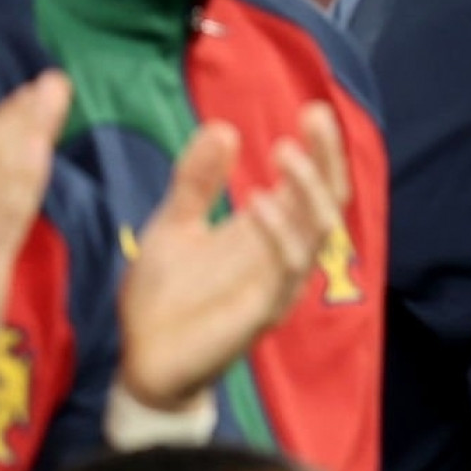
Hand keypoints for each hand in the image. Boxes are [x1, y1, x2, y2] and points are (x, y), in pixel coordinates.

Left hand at [116, 102, 348, 412]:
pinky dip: (278, 236)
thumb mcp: (174, 224)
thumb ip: (197, 182)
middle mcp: (281, 256)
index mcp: (267, 233)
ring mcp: (276, 285)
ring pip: (315, 235)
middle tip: (315, 117)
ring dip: (304, 192)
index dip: (318, 150)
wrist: (143, 361)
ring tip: (283, 154)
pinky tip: (258, 204)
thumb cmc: (163, 297)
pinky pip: (284, 271)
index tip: (312, 110)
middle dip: (325, 159)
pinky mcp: (261, 314)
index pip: (308, 186)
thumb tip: (224, 127)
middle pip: (326, 203)